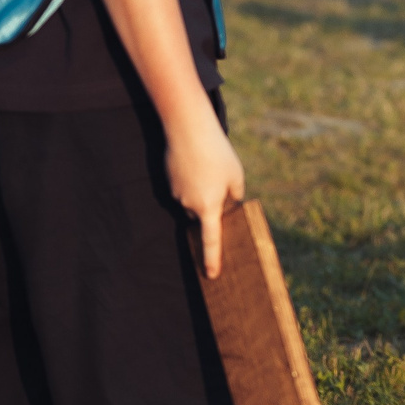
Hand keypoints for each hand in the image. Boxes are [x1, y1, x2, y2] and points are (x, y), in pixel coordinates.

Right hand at [165, 110, 246, 278]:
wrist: (188, 129)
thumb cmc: (217, 153)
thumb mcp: (236, 175)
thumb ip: (234, 195)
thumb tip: (229, 205)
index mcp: (209, 207)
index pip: (211, 240)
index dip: (212, 259)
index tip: (211, 275)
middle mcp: (189, 204)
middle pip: (202, 216)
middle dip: (211, 206)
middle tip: (220, 180)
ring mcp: (176, 193)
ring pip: (191, 200)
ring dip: (201, 190)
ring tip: (208, 165)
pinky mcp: (168, 181)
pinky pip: (183, 187)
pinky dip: (190, 179)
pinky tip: (196, 161)